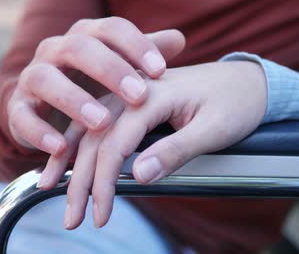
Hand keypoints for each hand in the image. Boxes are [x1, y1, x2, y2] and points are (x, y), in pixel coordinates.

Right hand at [7, 16, 184, 155]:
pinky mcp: (17, 108)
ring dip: (74, 100)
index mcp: (86, 35)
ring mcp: (33, 77)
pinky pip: (22, 117)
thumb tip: (178, 39)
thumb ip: (147, 53)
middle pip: (79, 47)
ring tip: (103, 122)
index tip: (161, 70)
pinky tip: (62, 148)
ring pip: (46, 79)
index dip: (136, 45)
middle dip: (110, 70)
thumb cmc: (96, 84)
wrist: (46, 105)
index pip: (111, 28)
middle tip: (138, 95)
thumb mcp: (123, 68)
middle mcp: (56, 49)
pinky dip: (40, 132)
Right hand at [54, 61, 266, 228]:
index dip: (104, 180)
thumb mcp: (215, 129)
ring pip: (88, 127)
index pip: (116, 141)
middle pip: (94, 135)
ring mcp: (128, 92)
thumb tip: (138, 176)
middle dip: (79, 179)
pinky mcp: (129, 99)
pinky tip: (61, 160)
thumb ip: (176, 150)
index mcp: (154, 93)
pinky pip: (94, 120)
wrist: (247, 81)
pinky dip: (74, 143)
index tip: (101, 212)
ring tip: (50, 191)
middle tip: (72, 217)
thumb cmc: (236, 103)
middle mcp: (134, 88)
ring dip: (68, 161)